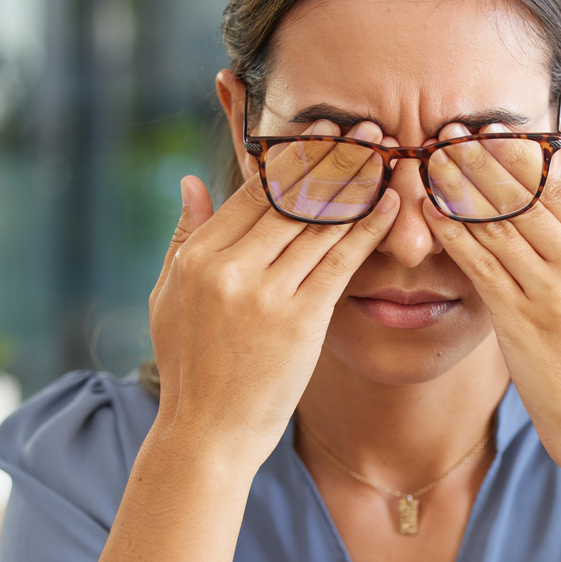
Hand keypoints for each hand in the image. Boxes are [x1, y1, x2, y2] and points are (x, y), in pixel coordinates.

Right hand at [148, 121, 399, 471]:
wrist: (207, 434)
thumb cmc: (189, 371)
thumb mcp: (168, 299)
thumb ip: (183, 238)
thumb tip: (190, 183)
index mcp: (198, 257)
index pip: (252, 192)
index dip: (291, 159)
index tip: (322, 133)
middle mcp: (230, 267)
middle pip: (290, 197)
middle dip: (332, 157)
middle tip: (365, 126)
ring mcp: (265, 293)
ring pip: (320, 221)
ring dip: (359, 183)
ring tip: (387, 152)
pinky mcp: (300, 320)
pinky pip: (340, 260)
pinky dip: (369, 227)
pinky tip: (392, 203)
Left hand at [422, 125, 560, 493]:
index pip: (560, 192)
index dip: (520, 160)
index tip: (489, 134)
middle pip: (526, 200)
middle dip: (483, 162)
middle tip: (449, 131)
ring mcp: (555, 295)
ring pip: (499, 227)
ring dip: (460, 190)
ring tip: (431, 160)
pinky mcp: (522, 324)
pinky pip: (481, 267)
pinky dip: (452, 235)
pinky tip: (428, 214)